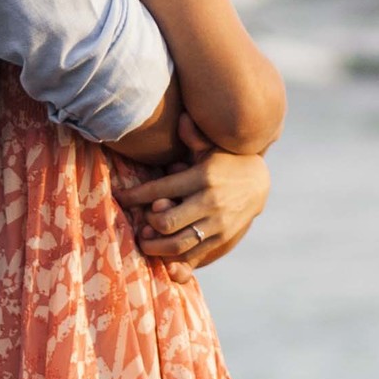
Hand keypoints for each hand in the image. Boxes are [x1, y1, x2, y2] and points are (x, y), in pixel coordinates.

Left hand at [113, 125, 269, 271]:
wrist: (259, 183)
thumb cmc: (225, 162)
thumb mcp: (212, 147)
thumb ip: (194, 137)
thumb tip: (182, 119)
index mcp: (202, 177)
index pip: (160, 189)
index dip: (135, 196)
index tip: (119, 198)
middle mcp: (210, 201)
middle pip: (166, 222)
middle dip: (147, 225)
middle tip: (138, 225)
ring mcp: (218, 223)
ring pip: (179, 244)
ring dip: (156, 248)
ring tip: (146, 243)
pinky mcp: (223, 238)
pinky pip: (194, 255)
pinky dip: (175, 260)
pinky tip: (164, 257)